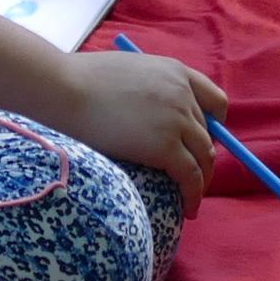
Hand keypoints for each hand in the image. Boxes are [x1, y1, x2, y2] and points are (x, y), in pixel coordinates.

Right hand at [51, 49, 223, 205]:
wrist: (64, 89)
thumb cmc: (81, 80)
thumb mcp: (129, 72)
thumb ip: (150, 88)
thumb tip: (152, 115)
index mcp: (175, 71)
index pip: (215, 100)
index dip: (213, 125)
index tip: (201, 142)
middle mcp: (183, 94)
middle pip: (208, 134)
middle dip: (202, 157)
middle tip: (191, 177)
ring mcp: (177, 120)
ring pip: (204, 158)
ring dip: (202, 180)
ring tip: (191, 198)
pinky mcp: (166, 147)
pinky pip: (191, 177)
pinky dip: (193, 195)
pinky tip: (188, 209)